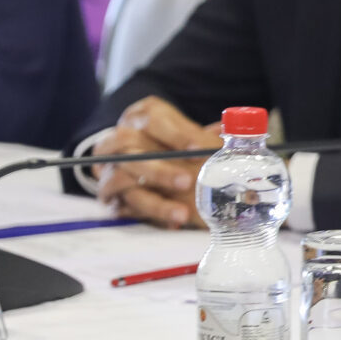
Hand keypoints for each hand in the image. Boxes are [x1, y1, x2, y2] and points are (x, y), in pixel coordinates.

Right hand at [92, 96, 221, 227]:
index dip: (175, 134)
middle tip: (187, 183)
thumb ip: (206, 138)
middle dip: (160, 169)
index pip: (152, 119)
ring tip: (182, 214)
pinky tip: (172, 223)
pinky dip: (147, 215)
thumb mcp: (190, 137)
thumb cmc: (174, 145)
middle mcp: (120, 139)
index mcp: (140, 117)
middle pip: (129, 148)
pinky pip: (121, 206)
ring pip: (121, 181)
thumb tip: (230, 138)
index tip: (199, 149)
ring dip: (154, 200)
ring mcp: (110, 166)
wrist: (145, 164)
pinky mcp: (110, 194)